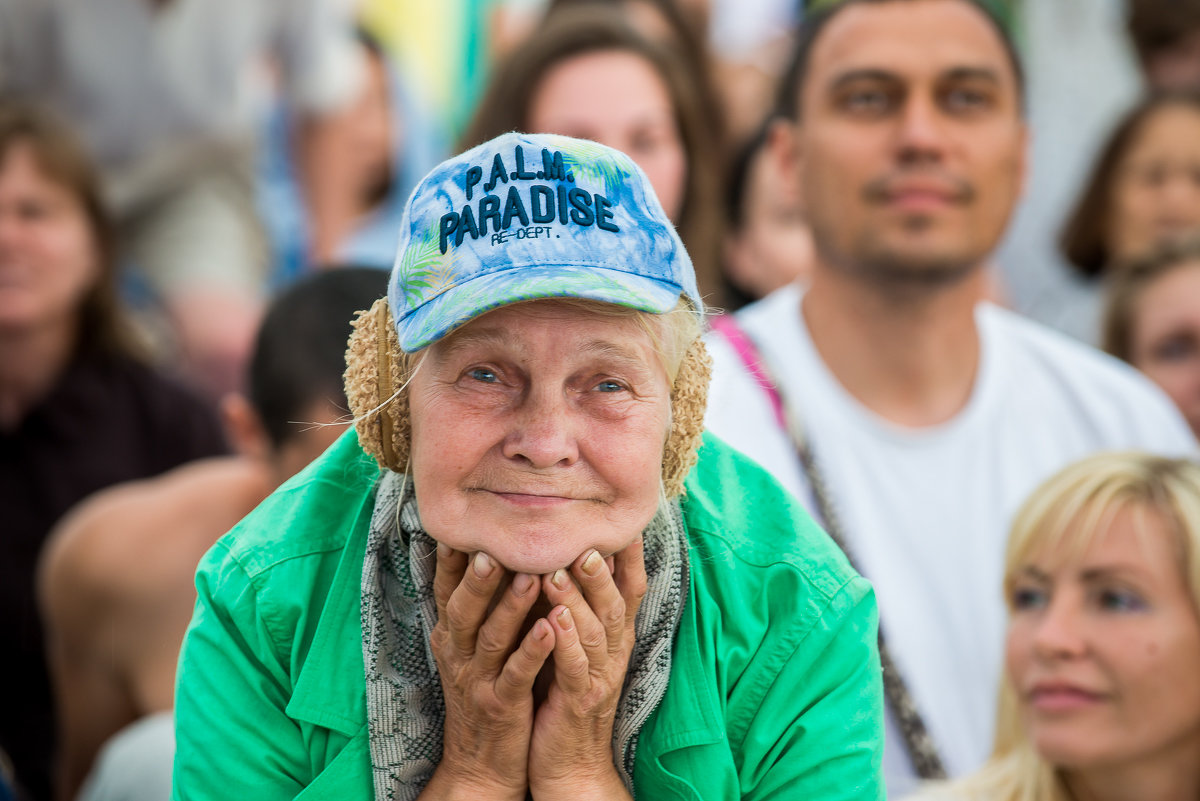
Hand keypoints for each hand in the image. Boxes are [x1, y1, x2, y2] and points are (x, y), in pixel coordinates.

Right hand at [425, 545, 553, 800]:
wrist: (481, 761)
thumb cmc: (485, 687)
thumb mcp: (472, 646)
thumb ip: (481, 603)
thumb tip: (496, 548)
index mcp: (451, 634)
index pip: (445, 589)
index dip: (450, 558)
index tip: (460, 524)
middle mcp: (458, 652)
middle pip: (462, 608)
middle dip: (478, 577)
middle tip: (494, 545)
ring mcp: (478, 679)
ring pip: (491, 637)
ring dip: (510, 606)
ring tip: (531, 576)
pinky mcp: (501, 704)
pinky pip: (516, 675)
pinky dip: (531, 652)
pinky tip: (548, 630)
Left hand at [527, 538, 646, 799]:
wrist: (571, 764)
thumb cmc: (567, 694)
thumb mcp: (579, 645)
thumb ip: (578, 604)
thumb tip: (568, 554)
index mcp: (616, 636)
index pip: (631, 588)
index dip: (629, 554)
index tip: (621, 519)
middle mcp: (615, 652)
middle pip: (616, 603)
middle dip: (602, 570)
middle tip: (586, 537)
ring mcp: (600, 677)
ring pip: (596, 631)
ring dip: (579, 598)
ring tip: (558, 569)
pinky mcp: (579, 702)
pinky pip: (575, 668)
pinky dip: (566, 642)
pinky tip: (553, 621)